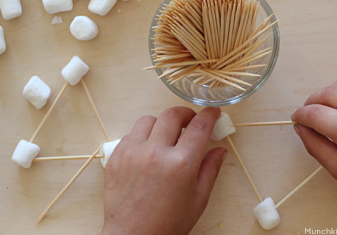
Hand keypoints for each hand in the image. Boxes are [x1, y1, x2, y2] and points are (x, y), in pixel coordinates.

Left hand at [101, 106, 226, 234]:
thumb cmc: (167, 224)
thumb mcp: (198, 199)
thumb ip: (210, 170)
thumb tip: (220, 150)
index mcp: (181, 164)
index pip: (199, 126)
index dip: (210, 115)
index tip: (213, 112)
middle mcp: (156, 153)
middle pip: (173, 115)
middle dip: (186, 114)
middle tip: (190, 122)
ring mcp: (133, 154)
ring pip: (148, 120)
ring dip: (161, 123)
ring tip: (166, 136)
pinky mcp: (117, 158)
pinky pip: (130, 135)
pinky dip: (142, 136)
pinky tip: (148, 149)